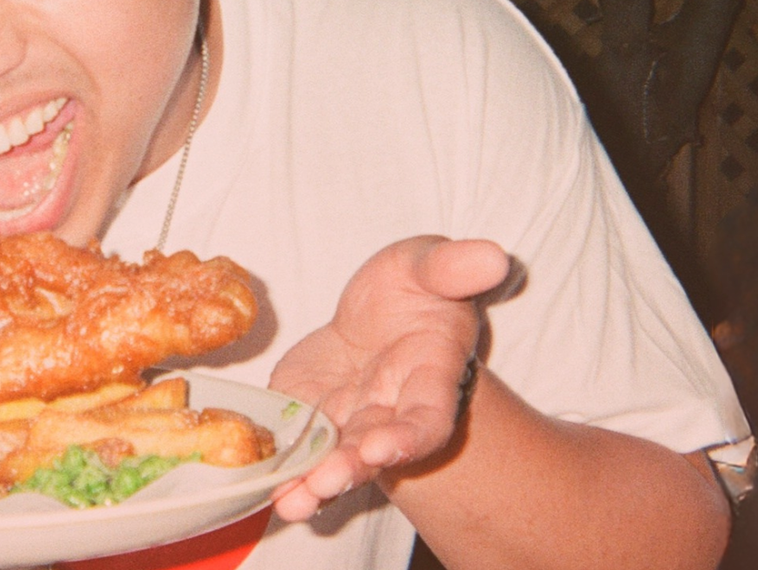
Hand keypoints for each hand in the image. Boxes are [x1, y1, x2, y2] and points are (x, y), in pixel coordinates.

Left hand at [268, 236, 509, 520]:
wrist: (381, 307)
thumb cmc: (416, 286)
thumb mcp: (431, 265)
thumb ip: (455, 267)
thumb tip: (493, 257)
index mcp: (429, 377)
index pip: (429, 419)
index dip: (409, 438)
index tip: (381, 449)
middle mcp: (390, 411)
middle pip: (375, 451)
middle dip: (349, 469)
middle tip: (324, 482)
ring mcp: (349, 419)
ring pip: (335, 460)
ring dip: (313, 484)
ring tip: (290, 501)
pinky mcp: (309, 413)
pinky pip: (296, 444)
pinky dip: (282, 468)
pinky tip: (264, 484)